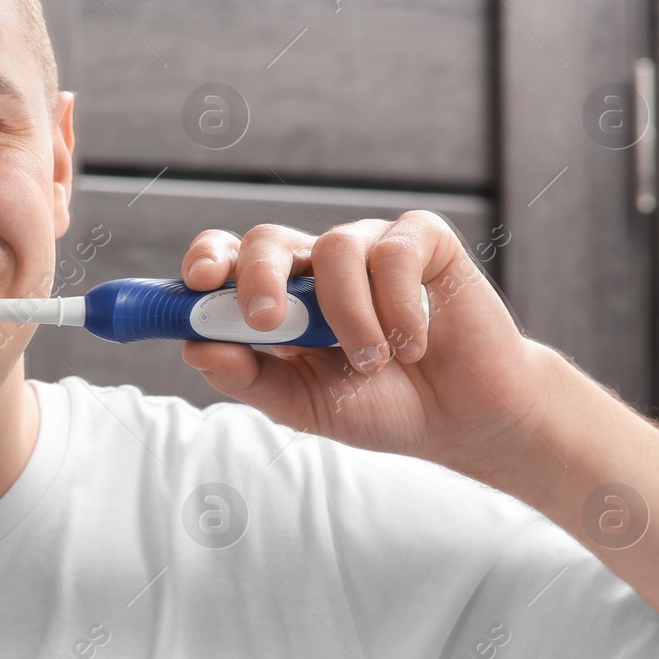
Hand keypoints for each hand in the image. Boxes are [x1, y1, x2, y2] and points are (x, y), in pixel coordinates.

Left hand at [179, 211, 557, 471]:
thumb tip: (193, 348)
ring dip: (347, 315)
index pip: (227, 258)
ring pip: (333, 249)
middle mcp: (317, 265)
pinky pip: (393, 252)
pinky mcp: (424, 241)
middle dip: (258, 277)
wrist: (465, 419)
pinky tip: (415, 344)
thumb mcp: (304, 405)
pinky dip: (399, 306)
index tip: (196, 283)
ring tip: (374, 362)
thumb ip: (250, 378)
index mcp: (278, 297)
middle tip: (267, 322)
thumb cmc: (380, 406)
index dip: (207, 260)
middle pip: (267, 240)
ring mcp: (369, 247)